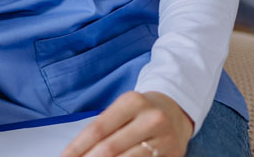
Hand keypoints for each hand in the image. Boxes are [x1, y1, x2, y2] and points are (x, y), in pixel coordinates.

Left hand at [60, 91, 192, 156]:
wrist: (176, 110)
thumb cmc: (139, 111)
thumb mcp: (121, 109)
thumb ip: (102, 127)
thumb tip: (78, 152)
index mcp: (132, 102)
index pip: (97, 129)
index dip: (77, 147)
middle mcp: (151, 119)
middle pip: (110, 147)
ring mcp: (165, 139)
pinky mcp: (174, 155)